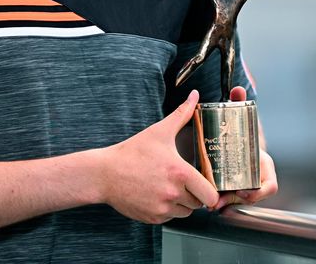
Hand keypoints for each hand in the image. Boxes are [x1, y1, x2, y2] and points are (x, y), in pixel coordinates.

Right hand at [99, 90, 218, 223]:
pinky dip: (168, 210)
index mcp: (180, 173)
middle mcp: (173, 194)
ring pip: (185, 212)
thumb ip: (181, 114)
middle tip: (187, 183)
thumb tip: (194, 96)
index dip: (211, 190)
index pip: (210, 194)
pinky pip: (169, 218)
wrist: (105, 174)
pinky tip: (158, 195)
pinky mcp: (152, 218)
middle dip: (196, 194)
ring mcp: (162, 209)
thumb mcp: (159, 131)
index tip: (207, 184)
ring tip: (171, 187)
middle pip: (199, 203)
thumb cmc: (132, 153)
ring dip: (183, 203)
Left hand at [212, 86, 278, 209]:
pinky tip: (210, 204)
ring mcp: (245, 186)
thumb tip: (237, 89)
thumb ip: (238, 102)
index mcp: (264, 165)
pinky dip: (221, 204)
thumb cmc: (241, 130)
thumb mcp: (241, 117)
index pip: (270, 185)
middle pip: (250, 197)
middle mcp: (257, 179)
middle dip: (236, 200)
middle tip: (220, 199)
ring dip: (226, 204)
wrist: (236, 138)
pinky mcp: (233, 189)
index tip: (244, 191)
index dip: (260, 192)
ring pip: (237, 201)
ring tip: (211, 204)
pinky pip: (230, 201)